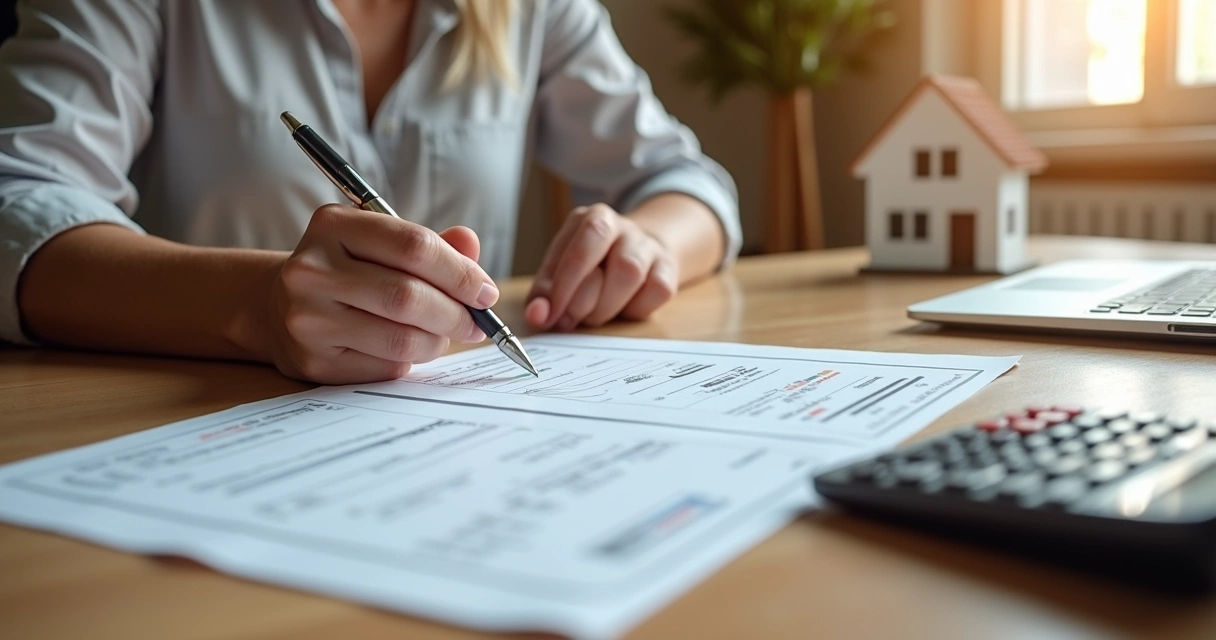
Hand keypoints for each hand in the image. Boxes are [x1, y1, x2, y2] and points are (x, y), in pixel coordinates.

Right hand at [256, 204, 497, 383]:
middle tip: (477, 323)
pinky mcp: (313, 360)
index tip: (485, 292)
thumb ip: (431, 244)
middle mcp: (312, 269)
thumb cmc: (349, 269)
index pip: (413, 246)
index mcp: (333, 226)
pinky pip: (385, 365)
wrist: (278, 306)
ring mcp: (308, 318)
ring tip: (443, 335)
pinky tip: (408, 347)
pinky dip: (410, 359)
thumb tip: (470, 244)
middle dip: (456, 313)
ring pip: (401, 338)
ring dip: (437, 340)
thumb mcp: (381, 243)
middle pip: (408, 296)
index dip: (460, 272)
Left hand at [525, 203, 678, 331]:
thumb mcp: (561, 269)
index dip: (562, 287)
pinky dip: (635, 309)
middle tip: (569, 319)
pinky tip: (622, 308)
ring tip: (593, 315)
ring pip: (632, 276)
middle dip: (585, 301)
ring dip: (606, 307)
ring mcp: (650, 247)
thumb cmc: (591, 264)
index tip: (547, 315)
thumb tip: (537, 315)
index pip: (580, 251)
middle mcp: (625, 228)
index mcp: (594, 219)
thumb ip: (544, 291)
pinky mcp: (669, 269)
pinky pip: (657, 292)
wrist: (637, 251)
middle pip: (613, 265)